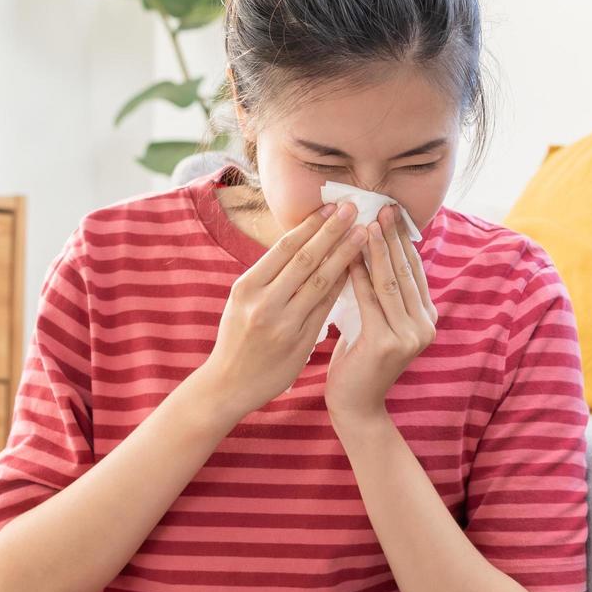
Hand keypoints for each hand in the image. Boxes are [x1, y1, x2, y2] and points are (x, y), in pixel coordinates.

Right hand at [202, 201, 367, 418]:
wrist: (227, 385)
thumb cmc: (237, 339)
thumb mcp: (242, 302)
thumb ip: (268, 278)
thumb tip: (302, 244)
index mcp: (247, 287)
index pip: (285, 248)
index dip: (311, 226)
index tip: (332, 206)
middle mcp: (264, 302)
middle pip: (305, 259)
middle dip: (332, 231)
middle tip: (354, 208)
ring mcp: (283, 323)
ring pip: (320, 282)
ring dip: (344, 255)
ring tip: (363, 234)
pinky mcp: (300, 342)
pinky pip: (326, 307)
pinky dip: (341, 286)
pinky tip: (357, 269)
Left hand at [325, 204, 437, 423]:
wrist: (355, 406)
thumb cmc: (360, 361)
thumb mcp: (377, 321)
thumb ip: (382, 293)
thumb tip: (372, 247)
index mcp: (426, 318)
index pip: (414, 269)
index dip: (403, 239)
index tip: (391, 212)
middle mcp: (425, 326)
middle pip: (406, 271)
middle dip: (392, 237)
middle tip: (381, 206)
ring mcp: (409, 336)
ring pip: (390, 282)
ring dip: (377, 249)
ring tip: (365, 222)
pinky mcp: (387, 344)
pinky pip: (370, 300)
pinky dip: (359, 275)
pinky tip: (348, 255)